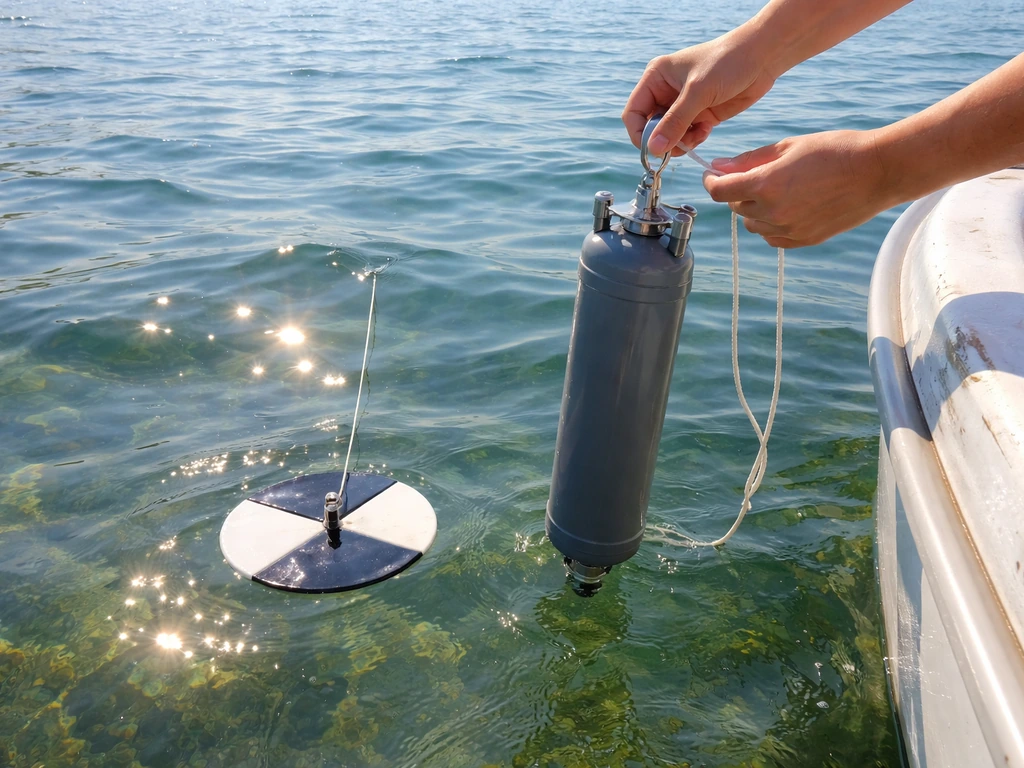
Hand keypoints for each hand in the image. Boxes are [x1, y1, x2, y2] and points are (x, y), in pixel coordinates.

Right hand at [622, 31, 777, 156]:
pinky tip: (707, 130)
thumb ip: (675, 122)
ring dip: (680, 142)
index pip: (634, 113)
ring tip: (697, 135)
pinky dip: (693, 140)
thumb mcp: (698, 92)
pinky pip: (686, 137)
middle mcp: (665, 92)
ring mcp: (683, 106)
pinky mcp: (699, 115)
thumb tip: (654, 149)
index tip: (653, 149)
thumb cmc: (727, 62)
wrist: (762, 57)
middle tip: (679, 146)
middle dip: (663, 140)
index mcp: (656, 78)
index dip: (639, 134)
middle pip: (650, 128)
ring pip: (669, 136)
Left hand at [703, 130, 892, 247]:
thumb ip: (750, 160)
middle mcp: (773, 212)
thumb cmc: (834, 150)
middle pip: (736, 207)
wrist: (877, 172)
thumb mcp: (789, 146)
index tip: (714, 174)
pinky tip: (788, 207)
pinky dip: (771, 224)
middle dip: (739, 191)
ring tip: (779, 190)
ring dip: (755, 209)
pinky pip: (772, 237)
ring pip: (753, 224)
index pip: (720, 191)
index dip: (712, 181)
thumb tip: (718, 167)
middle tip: (756, 175)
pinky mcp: (803, 240)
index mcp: (766, 185)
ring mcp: (788, 230)